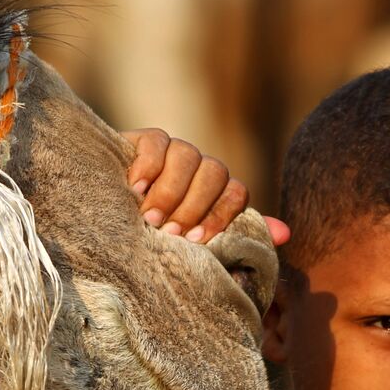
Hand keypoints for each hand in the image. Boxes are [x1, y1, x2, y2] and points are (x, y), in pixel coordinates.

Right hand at [122, 128, 289, 246]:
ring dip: (170, 191)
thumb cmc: (150, 243)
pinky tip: (134, 188)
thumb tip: (286, 234)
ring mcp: (173, 152)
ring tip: (148, 217)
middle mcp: (199, 169)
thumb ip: (235, 240)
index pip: (237, 191)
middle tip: (169, 232)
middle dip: (193, 206)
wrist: (102, 217)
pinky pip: (158, 142)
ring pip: (189, 156)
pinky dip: (148, 166)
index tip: (195, 241)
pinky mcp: (144, 141)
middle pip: (215, 172)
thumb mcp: (191, 248)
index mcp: (216, 194)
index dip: (221, 215)